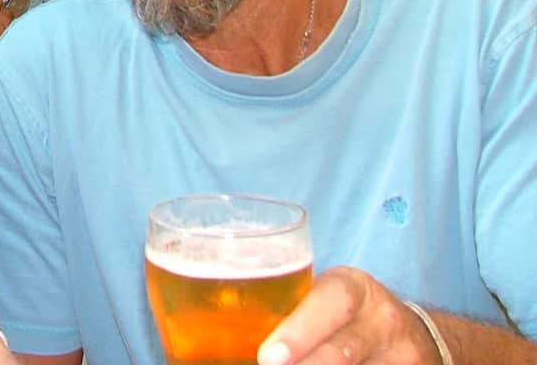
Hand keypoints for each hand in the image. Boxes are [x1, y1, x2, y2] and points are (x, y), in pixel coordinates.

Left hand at [258, 267, 443, 364]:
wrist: (415, 336)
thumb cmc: (347, 313)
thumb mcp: (327, 298)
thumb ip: (291, 308)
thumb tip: (228, 332)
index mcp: (354, 288)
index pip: (329, 304)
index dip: (299, 333)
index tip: (269, 356)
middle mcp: (382, 321)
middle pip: (344, 351)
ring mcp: (402, 356)